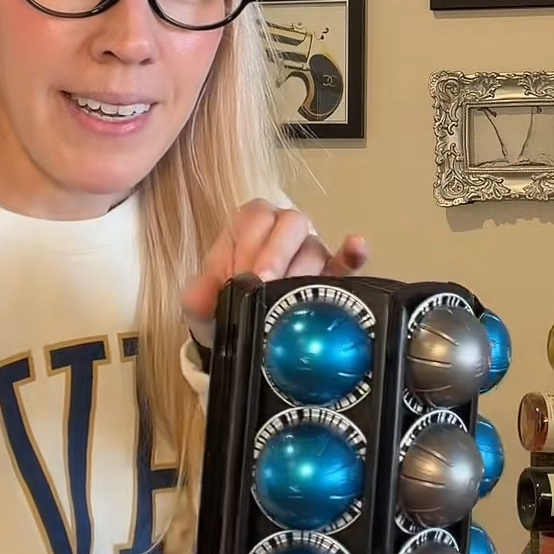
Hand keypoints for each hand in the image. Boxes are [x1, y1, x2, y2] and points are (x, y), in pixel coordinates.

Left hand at [181, 199, 369, 347]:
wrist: (236, 337)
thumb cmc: (220, 309)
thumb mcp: (198, 303)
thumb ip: (197, 294)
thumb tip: (207, 294)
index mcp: (248, 226)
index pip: (255, 216)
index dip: (250, 243)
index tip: (243, 275)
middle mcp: (281, 233)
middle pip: (291, 223)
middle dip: (276, 254)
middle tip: (265, 284)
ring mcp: (308, 252)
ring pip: (315, 246)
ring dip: (303, 269)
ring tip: (290, 293)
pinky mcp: (331, 274)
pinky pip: (346, 259)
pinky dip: (352, 253)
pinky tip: (356, 248)